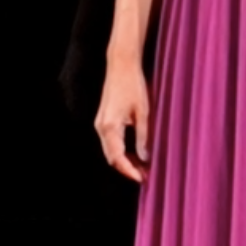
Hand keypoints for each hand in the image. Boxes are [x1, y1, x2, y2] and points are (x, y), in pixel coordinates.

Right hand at [94, 65, 150, 180]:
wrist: (121, 65)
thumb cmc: (133, 85)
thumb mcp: (143, 112)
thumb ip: (143, 136)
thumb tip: (145, 157)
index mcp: (110, 126)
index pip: (117, 157)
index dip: (129, 171)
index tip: (143, 179)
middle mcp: (101, 127)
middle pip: (111, 157)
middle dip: (127, 169)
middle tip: (146, 175)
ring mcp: (100, 123)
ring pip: (110, 151)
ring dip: (124, 161)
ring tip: (143, 167)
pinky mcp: (103, 120)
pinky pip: (110, 142)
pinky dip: (121, 151)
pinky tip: (135, 153)